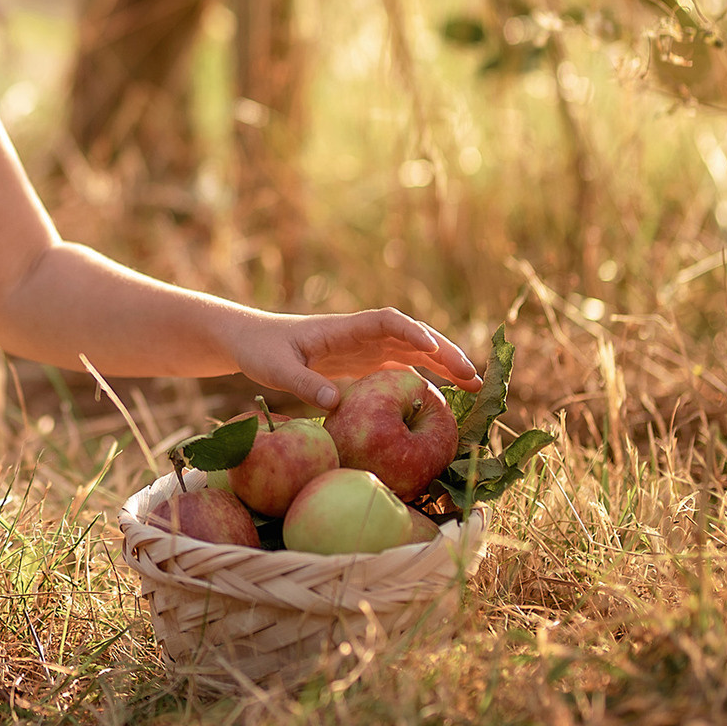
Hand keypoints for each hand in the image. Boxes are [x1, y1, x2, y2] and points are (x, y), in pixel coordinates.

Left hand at [228, 307, 478, 409]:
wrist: (252, 340)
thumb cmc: (260, 350)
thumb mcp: (274, 368)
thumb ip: (301, 383)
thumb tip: (333, 404)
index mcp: (342, 328)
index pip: (385, 321)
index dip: (410, 332)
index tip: (432, 348)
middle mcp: (360, 334)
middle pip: (412, 336)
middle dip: (444, 352)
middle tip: (473, 377)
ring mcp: (365, 347)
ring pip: (414, 351)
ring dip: (444, 365)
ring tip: (475, 386)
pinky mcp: (364, 363)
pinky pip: (401, 367)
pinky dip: (425, 378)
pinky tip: (445, 396)